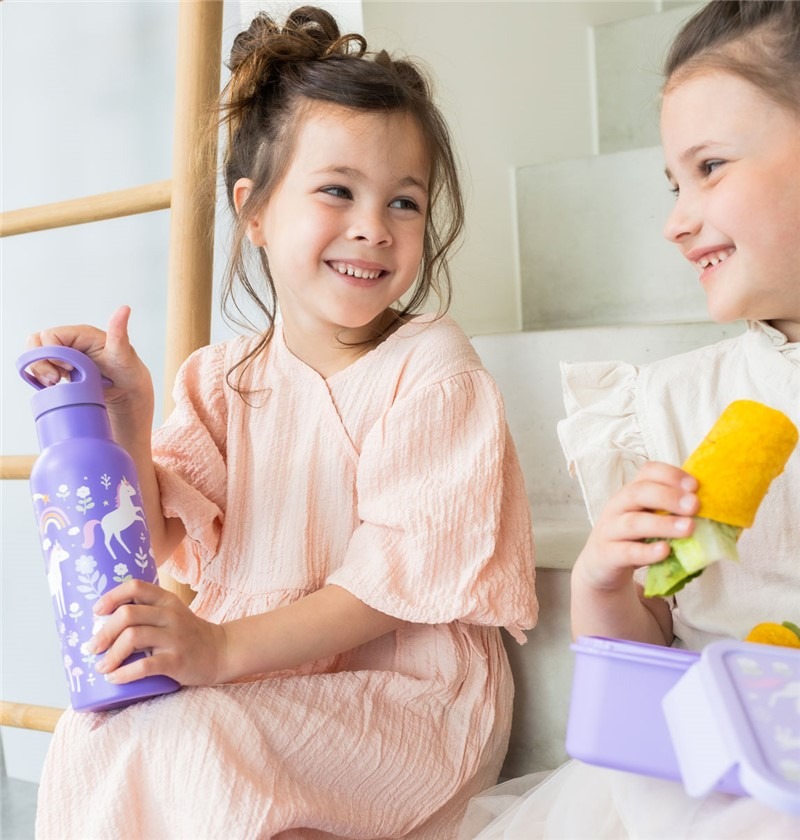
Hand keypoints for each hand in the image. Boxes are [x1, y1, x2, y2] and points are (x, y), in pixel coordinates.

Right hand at [24, 305, 152, 421]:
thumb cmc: (128, 369)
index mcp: (80, 333)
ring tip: (56, 382)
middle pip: (37, 343)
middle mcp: (69, 341)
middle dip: (41, 362)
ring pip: (35, 355)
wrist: (128, 390)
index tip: (69, 368)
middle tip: (57, 378)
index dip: (53, 353)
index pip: (50, 335)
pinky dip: (40, 377)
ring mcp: (63, 354)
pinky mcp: (61, 367)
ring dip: (39, 370)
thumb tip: (124, 308)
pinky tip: (53, 386)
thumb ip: (119, 332)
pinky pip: (40, 367)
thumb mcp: (123, 352)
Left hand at [89, 580, 227, 686]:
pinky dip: (125, 673)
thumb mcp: (172, 614)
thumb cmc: (188, 634)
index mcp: (166, 601)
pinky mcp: (177, 661)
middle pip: (128, 615)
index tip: (96, 611)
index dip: (112, 596)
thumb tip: (103, 622)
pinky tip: (115, 678)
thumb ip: (147, 612)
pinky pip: (145, 666)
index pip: (136, 587)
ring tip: (101, 667)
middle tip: (92, 648)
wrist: (221, 651)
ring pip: (133, 638)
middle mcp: (170, 615)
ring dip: (110, 655)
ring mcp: (175, 638)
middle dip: (104, 632)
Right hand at [573, 461, 698, 592]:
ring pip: (634, 522)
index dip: (671, 475)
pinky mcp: (608, 555)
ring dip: (663, 524)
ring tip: (689, 528)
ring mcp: (610, 530)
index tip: (695, 485)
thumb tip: (718, 512)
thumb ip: (674, 512)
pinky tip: (665, 551)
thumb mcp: (651, 519)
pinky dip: (646, 551)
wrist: (601, 565)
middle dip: (669, 496)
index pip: (648, 472)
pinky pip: (627, 551)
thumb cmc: (634, 538)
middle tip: (695, 506)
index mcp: (632, 492)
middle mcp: (618, 506)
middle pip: (639, 492)